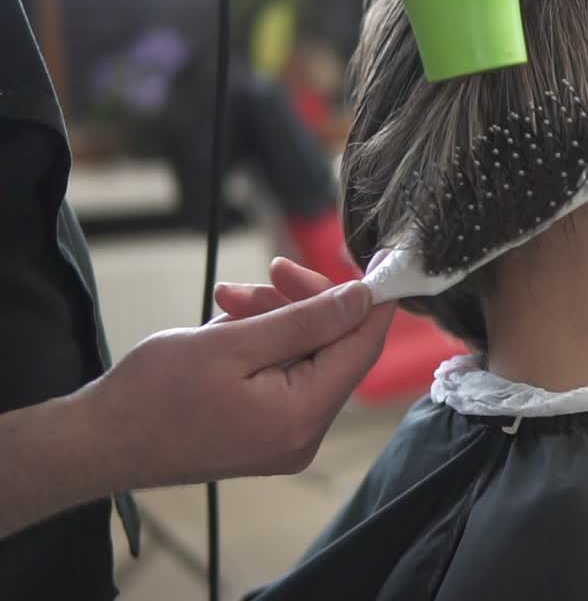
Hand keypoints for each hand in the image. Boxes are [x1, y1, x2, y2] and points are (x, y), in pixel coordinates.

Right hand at [77, 259, 393, 488]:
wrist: (97, 442)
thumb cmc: (151, 395)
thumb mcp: (233, 343)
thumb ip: (306, 321)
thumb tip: (362, 299)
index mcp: (303, 416)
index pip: (362, 348)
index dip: (372, 302)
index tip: (374, 261)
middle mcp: (305, 434)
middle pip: (334, 349)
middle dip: (304, 303)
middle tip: (271, 269)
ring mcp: (287, 437)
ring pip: (306, 356)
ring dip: (276, 317)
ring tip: (227, 301)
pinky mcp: (268, 431)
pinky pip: (285, 374)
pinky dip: (264, 343)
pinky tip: (229, 325)